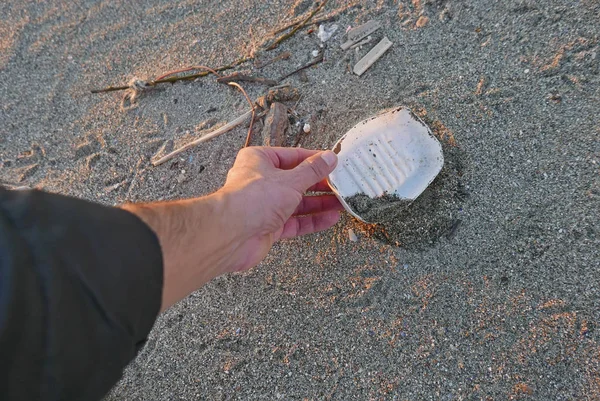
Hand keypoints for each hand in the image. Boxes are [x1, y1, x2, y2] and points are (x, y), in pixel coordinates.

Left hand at [219, 147, 342, 271]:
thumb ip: (312, 171)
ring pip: (297, 202)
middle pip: (296, 180)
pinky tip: (330, 218)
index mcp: (259, 160)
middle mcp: (261, 182)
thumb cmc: (253, 199)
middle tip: (342, 184)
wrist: (231, 234)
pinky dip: (313, 220)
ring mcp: (265, 206)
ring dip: (320, 203)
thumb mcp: (290, 179)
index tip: (334, 162)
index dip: (314, 159)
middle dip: (320, 184)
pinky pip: (295, 221)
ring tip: (342, 202)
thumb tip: (329, 158)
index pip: (292, 156)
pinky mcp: (269, 227)